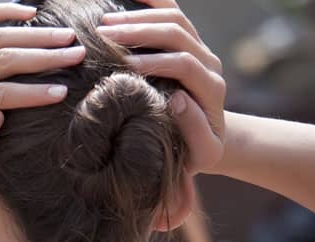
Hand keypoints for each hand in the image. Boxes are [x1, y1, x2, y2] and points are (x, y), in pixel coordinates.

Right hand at [99, 0, 226, 173]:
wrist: (208, 140)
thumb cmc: (196, 153)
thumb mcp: (202, 154)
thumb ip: (194, 130)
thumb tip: (177, 99)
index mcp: (212, 88)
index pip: (184, 64)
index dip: (154, 62)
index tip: (122, 67)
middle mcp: (209, 63)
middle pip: (177, 34)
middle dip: (139, 32)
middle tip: (103, 36)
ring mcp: (200, 49)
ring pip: (174, 19)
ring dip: (139, 17)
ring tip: (104, 22)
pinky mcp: (189, 42)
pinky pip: (173, 13)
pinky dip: (152, 2)